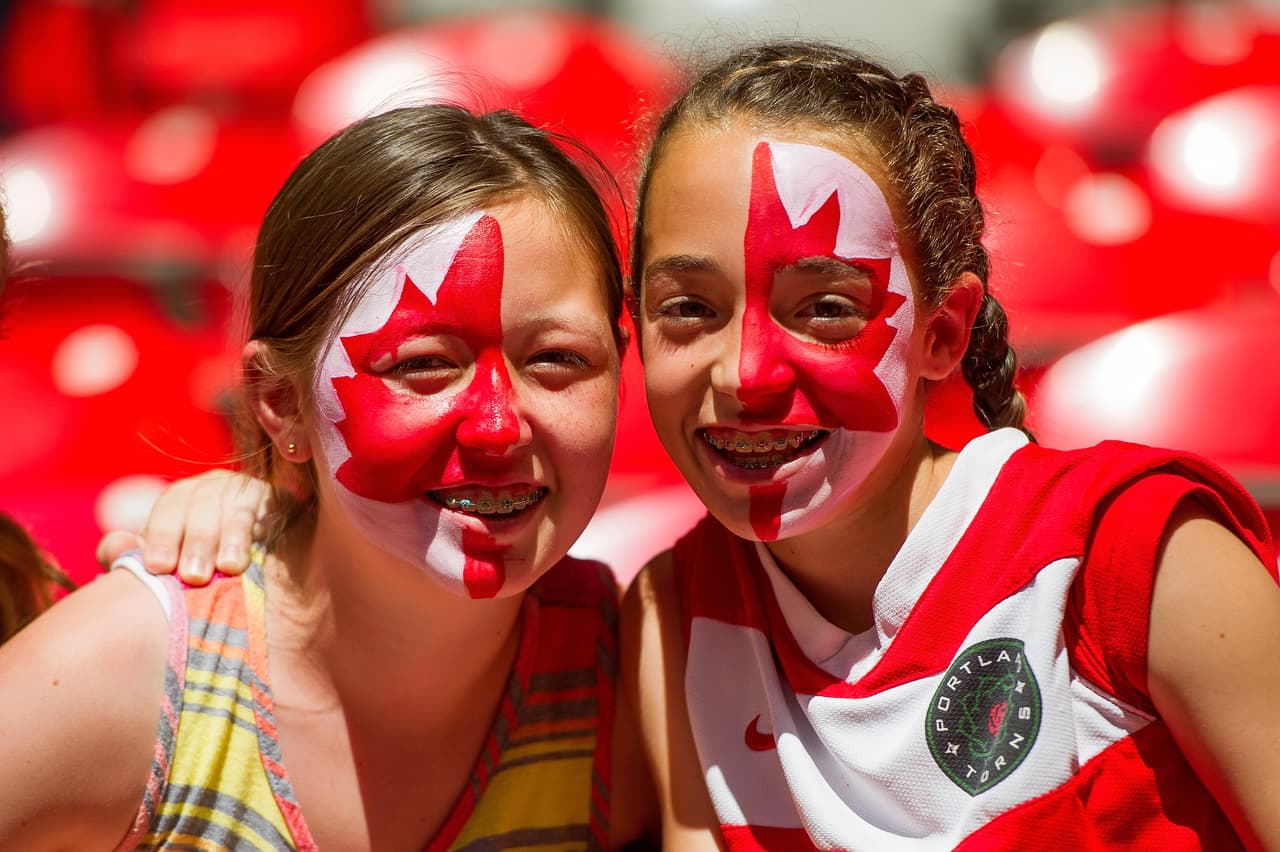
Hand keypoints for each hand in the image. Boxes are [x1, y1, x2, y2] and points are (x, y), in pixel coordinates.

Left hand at [95, 470, 272, 585]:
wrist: (261, 580)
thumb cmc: (203, 573)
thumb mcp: (167, 564)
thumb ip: (133, 556)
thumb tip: (114, 547)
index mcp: (186, 497)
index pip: (172, 506)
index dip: (162, 535)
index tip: (158, 567)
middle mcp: (218, 487)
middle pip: (204, 503)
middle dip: (198, 540)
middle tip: (193, 576)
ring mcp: (252, 491)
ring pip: (237, 504)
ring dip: (232, 535)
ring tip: (230, 567)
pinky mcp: (285, 500)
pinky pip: (274, 504)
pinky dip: (267, 522)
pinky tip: (263, 544)